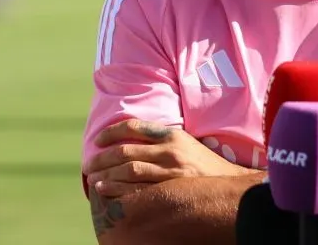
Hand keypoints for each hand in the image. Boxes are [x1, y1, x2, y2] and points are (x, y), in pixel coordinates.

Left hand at [84, 120, 251, 197]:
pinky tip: (107, 190)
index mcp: (171, 135)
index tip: (98, 140)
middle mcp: (169, 150)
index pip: (134, 127)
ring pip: (129, 170)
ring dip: (107, 174)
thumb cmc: (204, 165)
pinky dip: (119, 189)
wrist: (228, 184)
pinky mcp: (171, 189)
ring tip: (94, 180)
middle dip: (102, 158)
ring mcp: (170, 171)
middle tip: (88, 165)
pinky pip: (138, 189)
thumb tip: (132, 141)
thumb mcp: (185, 143)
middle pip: (126, 151)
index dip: (111, 132)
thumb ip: (162, 140)